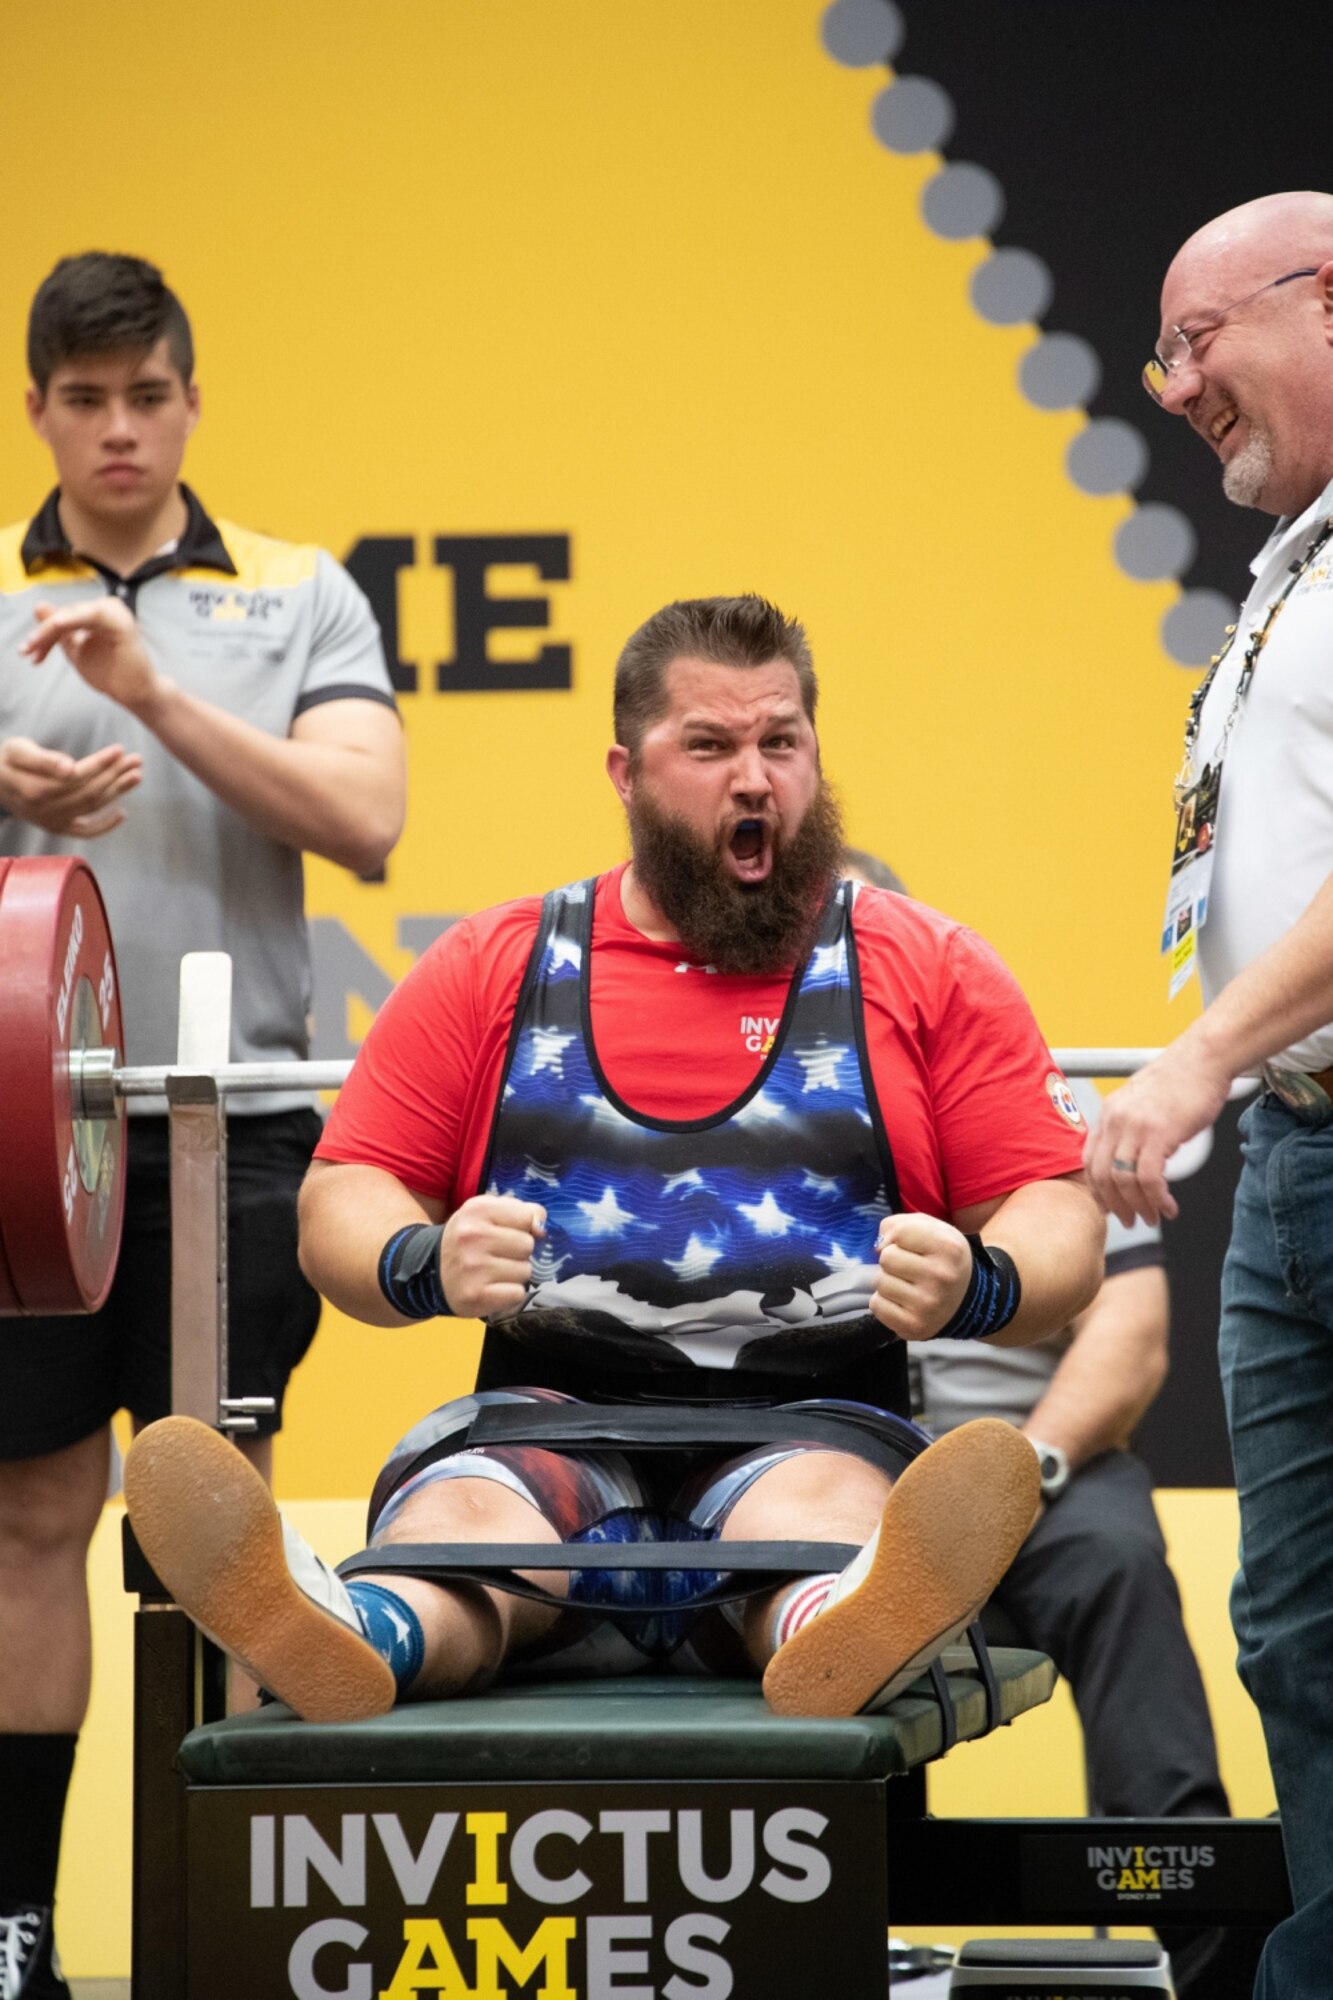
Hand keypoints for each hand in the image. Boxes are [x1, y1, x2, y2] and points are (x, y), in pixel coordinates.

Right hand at [0, 735, 141, 836]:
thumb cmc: (8, 761)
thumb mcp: (18, 751)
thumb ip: (42, 760)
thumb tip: (69, 768)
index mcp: (37, 790)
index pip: (77, 777)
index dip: (100, 764)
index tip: (120, 750)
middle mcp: (46, 811)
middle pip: (89, 792)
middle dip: (115, 775)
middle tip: (137, 760)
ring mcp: (52, 822)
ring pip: (91, 807)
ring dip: (117, 792)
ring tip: (137, 775)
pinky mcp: (56, 828)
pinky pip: (84, 832)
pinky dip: (104, 826)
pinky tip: (122, 814)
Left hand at [20, 597, 162, 713]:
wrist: (136, 693)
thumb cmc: (111, 673)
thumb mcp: (76, 650)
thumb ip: (59, 632)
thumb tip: (38, 605)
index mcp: (98, 613)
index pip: (62, 618)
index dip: (42, 634)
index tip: (27, 652)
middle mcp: (107, 607)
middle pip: (65, 615)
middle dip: (43, 634)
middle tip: (26, 651)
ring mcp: (115, 612)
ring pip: (72, 614)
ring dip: (50, 629)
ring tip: (33, 646)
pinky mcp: (121, 622)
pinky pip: (92, 615)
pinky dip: (73, 618)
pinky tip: (58, 624)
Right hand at [439, 1194, 545, 1318]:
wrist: (431, 1272)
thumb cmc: (468, 1240)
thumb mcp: (487, 1213)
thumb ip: (520, 1211)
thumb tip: (541, 1226)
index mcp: (477, 1210)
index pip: (527, 1217)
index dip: (522, 1227)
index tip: (506, 1233)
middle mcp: (473, 1236)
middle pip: (528, 1245)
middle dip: (518, 1252)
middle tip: (497, 1255)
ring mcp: (474, 1267)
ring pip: (525, 1271)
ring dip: (515, 1274)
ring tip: (493, 1272)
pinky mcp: (477, 1295)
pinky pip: (518, 1293)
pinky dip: (510, 1293)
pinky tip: (493, 1288)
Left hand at [870, 1212, 972, 1342]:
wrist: (965, 1301)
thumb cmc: (943, 1260)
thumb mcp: (934, 1230)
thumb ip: (902, 1224)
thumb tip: (879, 1244)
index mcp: (948, 1247)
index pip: (900, 1233)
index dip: (898, 1237)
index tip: (909, 1246)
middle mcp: (941, 1276)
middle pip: (886, 1257)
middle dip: (892, 1260)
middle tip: (909, 1268)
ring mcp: (928, 1304)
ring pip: (879, 1282)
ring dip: (887, 1281)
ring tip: (907, 1285)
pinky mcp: (914, 1326)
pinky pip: (877, 1305)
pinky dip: (884, 1302)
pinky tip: (902, 1301)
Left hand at [1084, 1042, 1229, 1225]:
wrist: (1204, 1058)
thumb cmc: (1180, 1081)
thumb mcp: (1142, 1103)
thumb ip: (1130, 1127)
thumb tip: (1129, 1158)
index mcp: (1108, 1113)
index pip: (1090, 1160)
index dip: (1098, 1189)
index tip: (1110, 1207)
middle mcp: (1115, 1120)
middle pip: (1102, 1175)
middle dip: (1115, 1206)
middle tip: (1130, 1222)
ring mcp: (1135, 1126)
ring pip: (1124, 1180)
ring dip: (1139, 1206)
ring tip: (1153, 1218)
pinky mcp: (1159, 1133)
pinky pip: (1149, 1177)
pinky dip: (1157, 1198)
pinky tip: (1169, 1207)